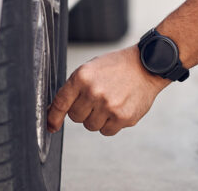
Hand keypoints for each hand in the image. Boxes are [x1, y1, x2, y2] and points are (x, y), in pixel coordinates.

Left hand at [47, 46, 170, 135]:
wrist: (146, 66)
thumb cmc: (117, 67)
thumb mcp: (91, 69)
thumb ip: (74, 88)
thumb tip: (55, 111)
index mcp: (82, 77)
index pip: (60, 103)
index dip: (53, 117)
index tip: (51, 126)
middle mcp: (93, 92)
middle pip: (75, 117)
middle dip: (83, 112)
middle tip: (96, 100)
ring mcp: (108, 106)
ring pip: (91, 126)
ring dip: (97, 118)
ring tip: (110, 102)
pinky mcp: (122, 117)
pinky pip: (106, 131)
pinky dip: (110, 124)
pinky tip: (118, 109)